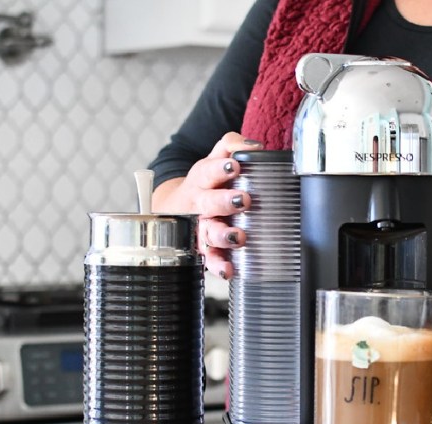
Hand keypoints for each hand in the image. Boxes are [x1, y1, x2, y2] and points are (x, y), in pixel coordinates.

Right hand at [152, 132, 262, 277]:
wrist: (175, 208)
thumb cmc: (207, 181)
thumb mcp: (214, 157)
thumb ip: (232, 145)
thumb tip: (255, 147)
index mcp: (202, 179)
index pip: (208, 171)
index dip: (220, 168)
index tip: (234, 166)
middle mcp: (199, 204)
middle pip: (208, 202)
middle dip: (224, 202)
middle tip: (244, 200)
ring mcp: (201, 227)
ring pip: (207, 232)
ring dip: (222, 235)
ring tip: (239, 237)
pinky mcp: (205, 248)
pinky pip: (209, 258)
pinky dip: (218, 265)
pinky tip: (228, 269)